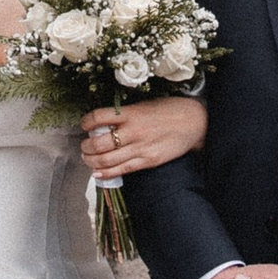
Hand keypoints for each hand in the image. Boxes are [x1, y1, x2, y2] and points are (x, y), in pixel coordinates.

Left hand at [84, 95, 208, 176]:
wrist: (194, 121)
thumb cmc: (168, 110)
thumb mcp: (144, 105)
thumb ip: (124, 114)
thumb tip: (103, 123)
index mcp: (131, 113)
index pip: (98, 117)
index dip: (85, 122)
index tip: (84, 125)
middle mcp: (133, 131)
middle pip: (98, 143)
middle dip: (86, 147)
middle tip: (85, 146)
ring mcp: (141, 148)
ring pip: (106, 159)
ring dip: (92, 160)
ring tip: (89, 158)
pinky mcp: (148, 161)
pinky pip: (122, 170)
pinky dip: (105, 173)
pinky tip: (97, 173)